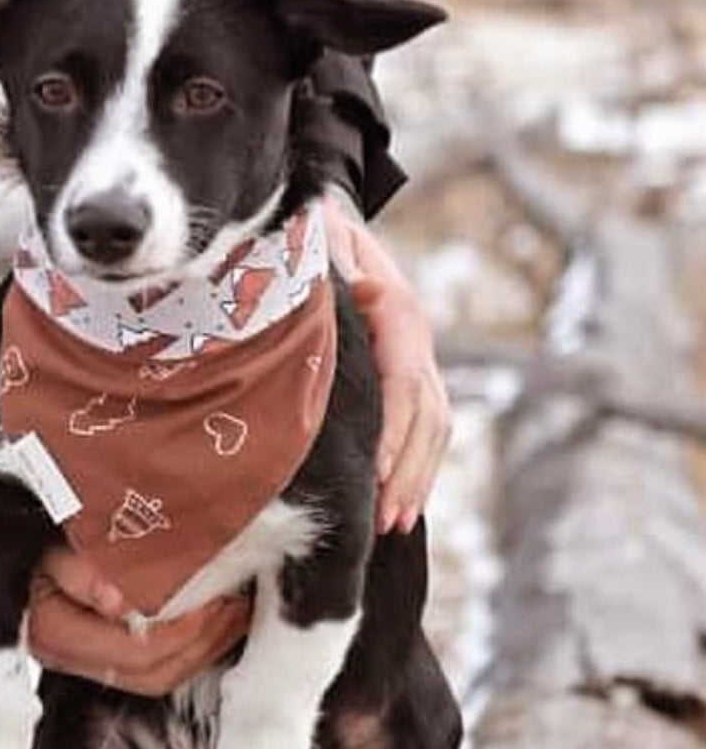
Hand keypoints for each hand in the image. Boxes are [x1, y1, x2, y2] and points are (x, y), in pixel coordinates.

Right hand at [27, 546, 250, 694]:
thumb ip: (80, 571)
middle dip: (202, 642)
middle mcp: (68, 658)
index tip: (214, 598)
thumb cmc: (31, 534)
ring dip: (202, 647)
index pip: (136, 652)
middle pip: (151, 673)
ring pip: (155, 676)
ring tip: (232, 613)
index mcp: (56, 634)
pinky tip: (210, 620)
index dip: (183, 631)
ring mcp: (83, 660)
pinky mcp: (98, 651)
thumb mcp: (50, 543)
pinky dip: (187, 645)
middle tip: (234, 605)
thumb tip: (119, 601)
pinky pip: (150, 665)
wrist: (7, 539)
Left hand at [322, 196, 450, 534]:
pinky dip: (417, 465)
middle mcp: (416, 338)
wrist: (331, 224)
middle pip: (427, 414)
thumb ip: (335, 270)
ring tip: (395, 524)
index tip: (378, 473)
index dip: (393, 431)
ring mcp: (418, 356)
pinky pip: (425, 425)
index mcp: (398, 311)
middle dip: (409, 470)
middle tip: (386, 520)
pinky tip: (402, 502)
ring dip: (417, 477)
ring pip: (434, 426)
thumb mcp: (320, 244)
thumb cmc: (315, 237)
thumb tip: (356, 293)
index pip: (404, 382)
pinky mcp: (409, 372)